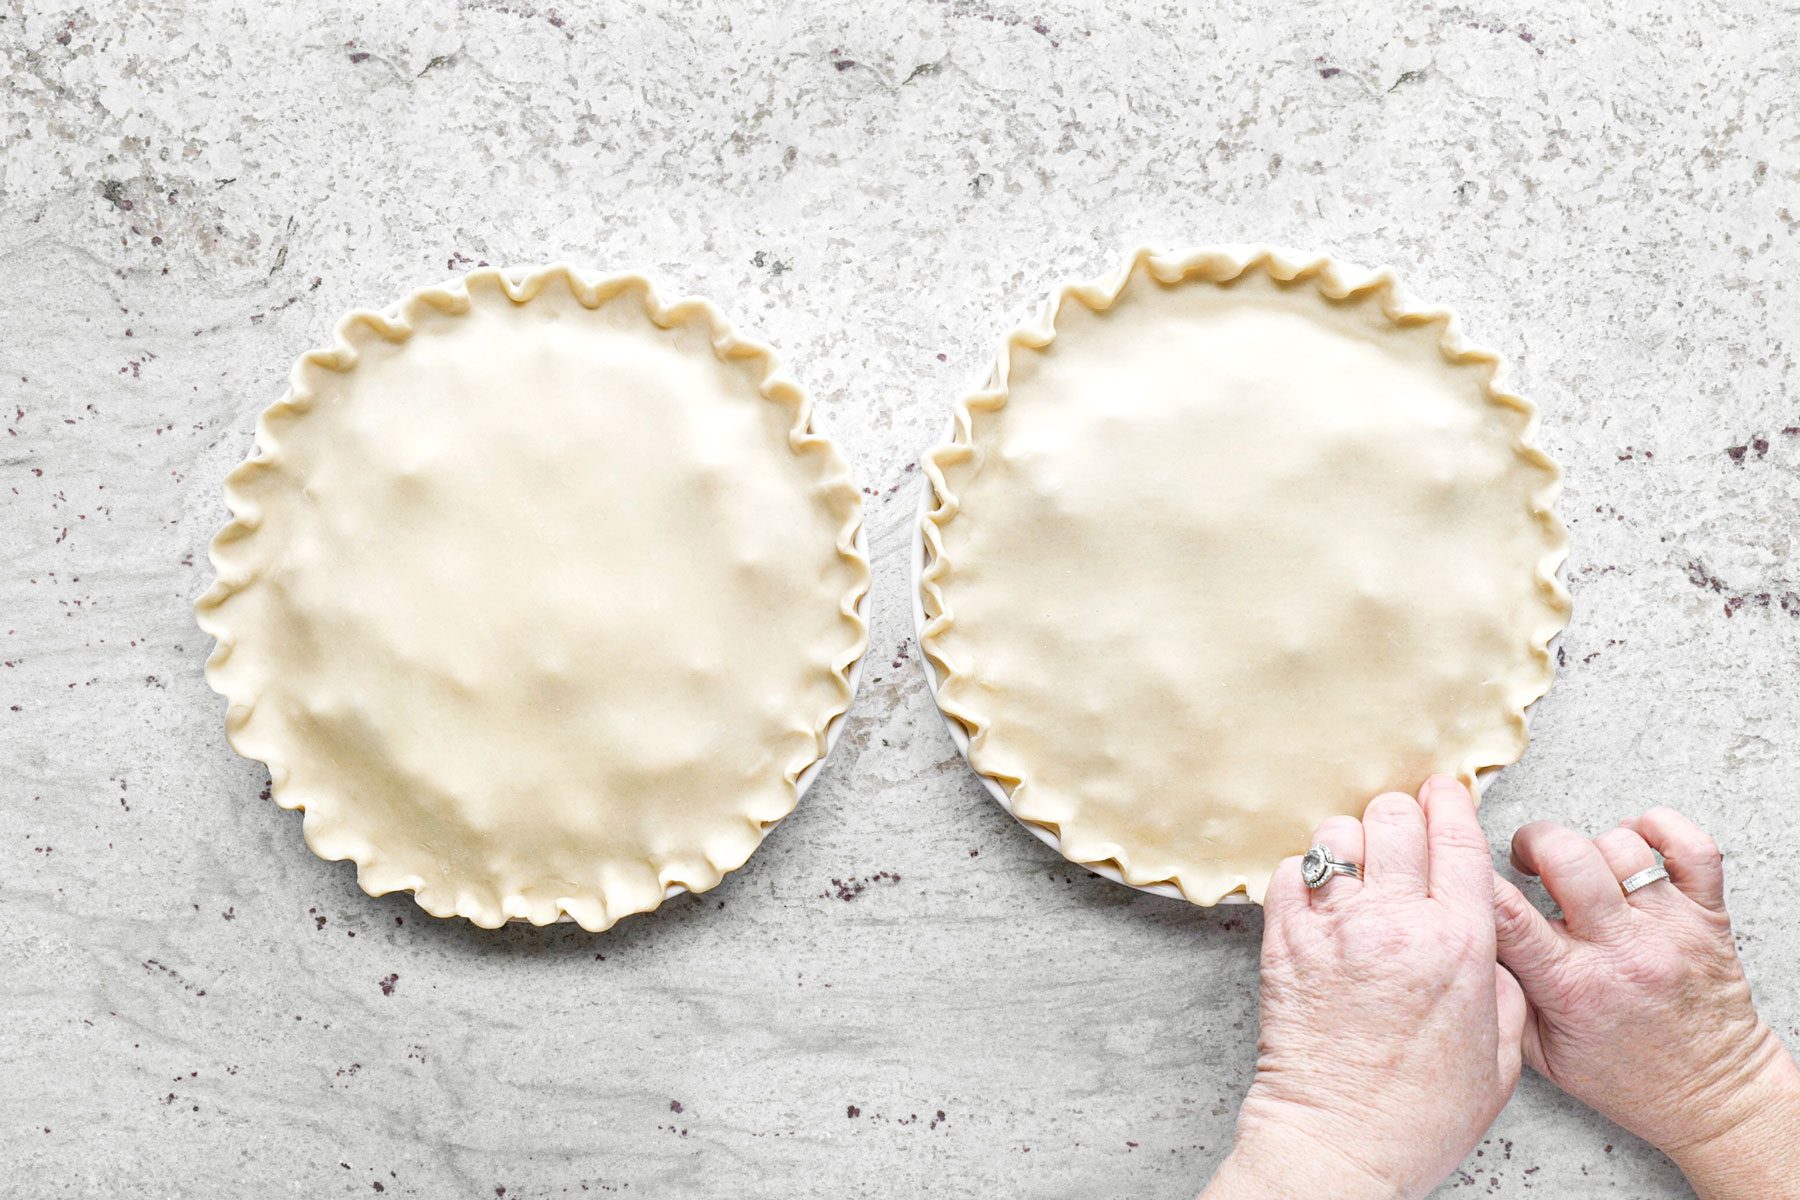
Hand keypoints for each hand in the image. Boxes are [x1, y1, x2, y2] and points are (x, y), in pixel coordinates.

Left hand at [1202, 777, 1522, 1199]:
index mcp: (1461, 945)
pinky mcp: (1283, 943)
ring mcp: (1334, 929)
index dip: (1451, 801)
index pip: (1458, 838)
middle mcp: (1397, 924)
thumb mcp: (1503, 1056)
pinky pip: (1289, 873)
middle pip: (1395, 819)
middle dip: (1402, 814)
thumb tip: (1488, 943)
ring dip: (1351, 842)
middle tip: (1403, 830)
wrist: (1339, 1144)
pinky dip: (1305, 874)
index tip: (1445, 788)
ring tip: (1358, 867)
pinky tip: (1320, 897)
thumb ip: (1505, 986)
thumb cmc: (1423, 1114)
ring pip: (1338, 836)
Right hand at [1493, 807, 1799, 1198]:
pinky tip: (1633, 842)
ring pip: (1620, 845)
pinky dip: (1659, 828)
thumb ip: (1501, 995)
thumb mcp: (1539, 1053)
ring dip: (1591, 846)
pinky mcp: (1708, 916)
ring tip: (1584, 867)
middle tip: (1528, 860)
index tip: (1462, 866)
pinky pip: (1692, 846)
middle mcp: (1622, 950)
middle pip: (1566, 855)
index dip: (1474, 877)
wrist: (1712, 1098)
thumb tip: (1469, 939)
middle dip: (1533, 841)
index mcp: (1572, 986)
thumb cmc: (1626, 1077)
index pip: (1507, 912)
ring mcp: (1670, 928)